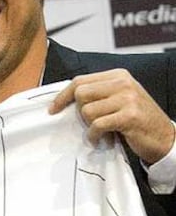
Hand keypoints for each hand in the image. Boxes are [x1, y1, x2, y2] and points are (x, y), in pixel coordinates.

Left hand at [49, 69, 174, 164]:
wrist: (163, 137)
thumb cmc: (137, 121)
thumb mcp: (119, 100)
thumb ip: (98, 95)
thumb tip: (66, 100)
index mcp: (117, 76)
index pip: (80, 80)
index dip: (63, 96)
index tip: (53, 109)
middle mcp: (122, 83)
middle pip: (81, 94)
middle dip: (80, 113)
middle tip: (90, 124)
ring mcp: (127, 98)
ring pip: (87, 111)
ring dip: (89, 127)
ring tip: (100, 132)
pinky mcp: (129, 115)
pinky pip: (97, 125)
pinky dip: (95, 136)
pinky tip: (102, 139)